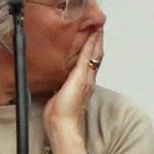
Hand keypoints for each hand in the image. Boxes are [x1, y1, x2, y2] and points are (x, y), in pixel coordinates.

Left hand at [42, 29, 104, 153]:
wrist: (62, 124)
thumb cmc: (60, 116)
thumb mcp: (58, 97)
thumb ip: (58, 89)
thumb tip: (53, 85)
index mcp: (83, 86)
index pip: (90, 64)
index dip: (93, 52)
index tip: (93, 40)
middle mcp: (88, 81)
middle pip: (96, 58)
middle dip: (98, 43)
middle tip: (99, 29)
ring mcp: (86, 78)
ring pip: (94, 55)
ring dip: (97, 41)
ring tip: (98, 28)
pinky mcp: (81, 76)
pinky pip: (87, 56)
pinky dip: (91, 44)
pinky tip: (93, 34)